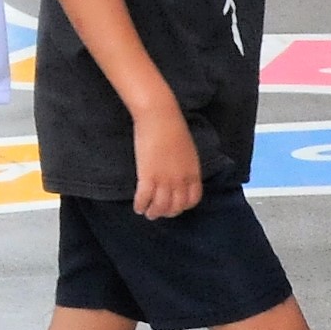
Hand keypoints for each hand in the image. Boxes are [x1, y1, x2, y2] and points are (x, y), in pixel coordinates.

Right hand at [131, 105, 202, 219]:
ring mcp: (164, 180)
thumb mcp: (187, 150)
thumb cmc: (173, 127)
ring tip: (147, 212)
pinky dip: (140, 206)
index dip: (183, 206)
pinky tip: (137, 207)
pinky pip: (144, 199)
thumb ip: (185, 166)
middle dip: (167, 212)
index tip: (175, 206)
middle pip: (176, 206)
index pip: (192, 200)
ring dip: (153, 212)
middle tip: (159, 212)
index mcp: (192, 173)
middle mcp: (180, 180)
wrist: (160, 116)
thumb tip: (178, 174)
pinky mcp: (148, 176)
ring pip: (160, 207)